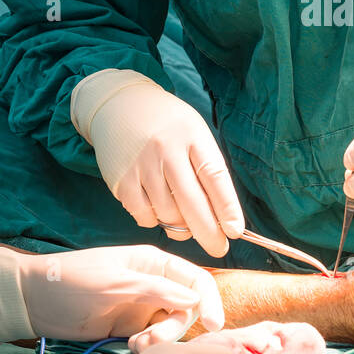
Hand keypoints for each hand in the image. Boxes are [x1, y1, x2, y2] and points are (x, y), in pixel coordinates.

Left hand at [18, 244, 224, 349]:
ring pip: (171, 327)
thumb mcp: (116, 283)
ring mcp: (142, 307)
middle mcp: (155, 284)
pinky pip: (153, 339)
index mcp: (154, 263)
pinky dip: (149, 346)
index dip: (211, 300)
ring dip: (161, 340)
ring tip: (136, 346)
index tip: (214, 325)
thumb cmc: (72, 282)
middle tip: (151, 342)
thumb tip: (196, 299)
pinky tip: (131, 348)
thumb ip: (157, 290)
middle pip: (188, 308)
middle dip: (176, 327)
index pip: (196, 279)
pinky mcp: (129, 328)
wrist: (32, 301)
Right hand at [70, 70, 244, 255]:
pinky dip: (154, 221)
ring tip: (184, 220)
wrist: (118, 105)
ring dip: (180, 226)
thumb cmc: (167, 126)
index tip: (236, 231)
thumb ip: (207, 169)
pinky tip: (158, 209)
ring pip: (168, 214)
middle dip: (208, 233)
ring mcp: (141, 166)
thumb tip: (221, 217)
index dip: (227, 207)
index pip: (214, 176)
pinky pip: (144, 216)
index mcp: (192, 137)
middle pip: (191, 203)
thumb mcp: (194, 134)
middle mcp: (166, 151)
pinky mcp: (121, 181)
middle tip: (219, 248)